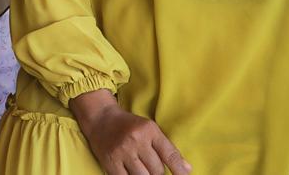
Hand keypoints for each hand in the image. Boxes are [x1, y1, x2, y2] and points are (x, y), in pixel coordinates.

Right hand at [73, 90, 191, 174]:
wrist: (100, 119)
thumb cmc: (129, 125)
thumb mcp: (150, 129)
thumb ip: (168, 149)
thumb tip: (187, 170)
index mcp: (149, 130)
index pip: (169, 155)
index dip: (179, 171)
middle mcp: (136, 140)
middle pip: (157, 170)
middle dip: (158, 173)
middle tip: (152, 167)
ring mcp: (122, 152)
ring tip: (142, 170)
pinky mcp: (111, 162)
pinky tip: (132, 173)